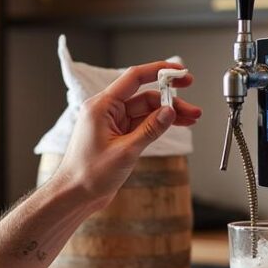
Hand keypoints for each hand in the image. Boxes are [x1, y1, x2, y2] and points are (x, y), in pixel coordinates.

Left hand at [56, 61, 201, 205]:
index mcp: (101, 106)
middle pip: (145, 97)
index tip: (180, 72)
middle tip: (193, 109)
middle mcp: (107, 110)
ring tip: (191, 119)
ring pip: (146, 111)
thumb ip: (150, 130)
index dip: (159, 71)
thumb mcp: (125, 151)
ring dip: (168, 114)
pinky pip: (142, 124)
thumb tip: (170, 112)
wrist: (75, 196)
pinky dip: (158, 124)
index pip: (134, 78)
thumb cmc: (88, 175)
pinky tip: (175, 125)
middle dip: (171, 101)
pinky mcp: (118, 136)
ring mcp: (113, 123)